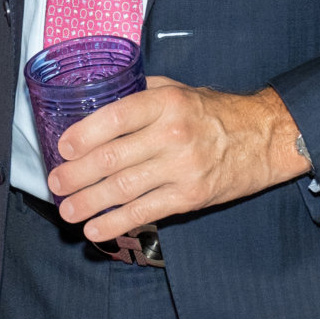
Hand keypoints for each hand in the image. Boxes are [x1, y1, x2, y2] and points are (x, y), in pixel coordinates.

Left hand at [46, 78, 307, 240]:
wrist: (264, 138)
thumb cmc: (214, 112)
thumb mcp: (178, 89)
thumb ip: (139, 94)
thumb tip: (95, 101)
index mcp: (165, 102)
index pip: (116, 117)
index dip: (84, 134)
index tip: (63, 148)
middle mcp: (172, 134)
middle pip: (113, 158)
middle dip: (78, 175)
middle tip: (56, 184)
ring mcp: (182, 168)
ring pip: (124, 188)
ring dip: (90, 202)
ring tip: (67, 211)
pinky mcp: (190, 196)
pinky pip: (146, 212)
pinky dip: (117, 223)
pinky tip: (95, 229)